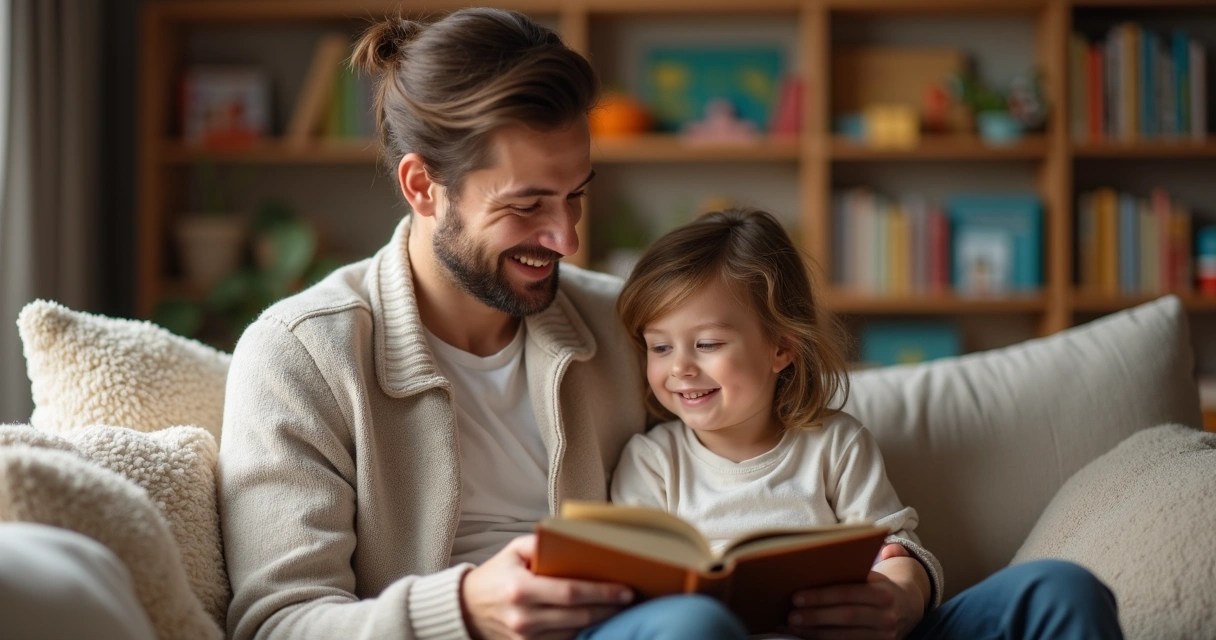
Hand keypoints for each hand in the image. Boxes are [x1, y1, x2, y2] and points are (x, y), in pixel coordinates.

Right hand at [460, 534, 633, 639]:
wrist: (466, 610)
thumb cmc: (496, 576)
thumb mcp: (514, 551)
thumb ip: (542, 542)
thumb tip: (574, 538)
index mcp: (521, 590)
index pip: (571, 593)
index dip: (601, 593)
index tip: (625, 590)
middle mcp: (524, 618)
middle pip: (578, 616)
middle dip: (608, 608)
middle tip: (630, 599)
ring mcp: (526, 639)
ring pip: (574, 632)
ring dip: (600, 622)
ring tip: (618, 609)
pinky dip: (582, 632)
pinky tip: (596, 621)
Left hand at [786, 544, 924, 639]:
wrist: (906, 606)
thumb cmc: (876, 586)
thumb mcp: (870, 576)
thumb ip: (851, 570)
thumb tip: (818, 562)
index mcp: (882, 591)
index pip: (848, 593)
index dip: (820, 596)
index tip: (796, 597)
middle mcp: (886, 615)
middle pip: (845, 616)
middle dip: (815, 616)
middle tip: (791, 614)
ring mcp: (884, 635)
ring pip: (845, 636)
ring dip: (816, 632)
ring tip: (794, 626)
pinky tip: (807, 635)